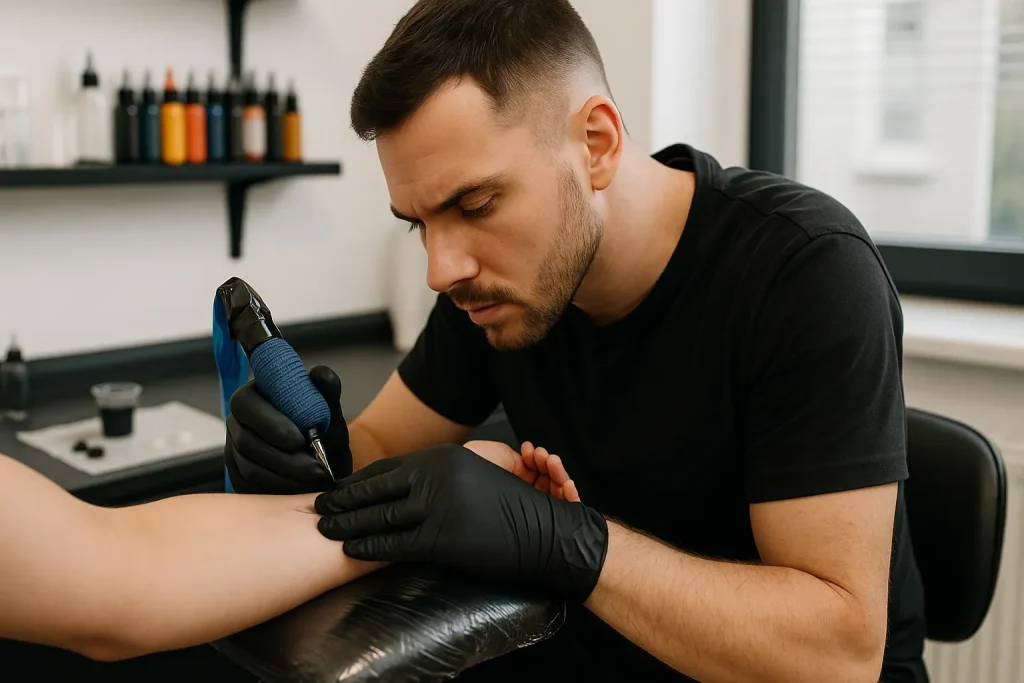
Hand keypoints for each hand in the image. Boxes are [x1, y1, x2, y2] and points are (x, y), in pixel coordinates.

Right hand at [225, 365, 352, 493]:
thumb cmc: (325, 433)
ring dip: (286, 475)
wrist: (327, 465)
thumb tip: (321, 374)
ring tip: (315, 477)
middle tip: (314, 466)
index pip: (245, 402)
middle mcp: (238, 422)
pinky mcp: (238, 476)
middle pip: (245, 440)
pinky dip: (280, 489)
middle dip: (283, 457)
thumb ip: (328, 390)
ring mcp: (234, 450)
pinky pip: (251, 487)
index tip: (299, 439)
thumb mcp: (331, 412)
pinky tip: (302, 488)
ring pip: (250, 466)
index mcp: (255, 395)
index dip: (269, 422)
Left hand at [314, 444, 607, 602]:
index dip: (357, 483)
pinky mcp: (442, 536)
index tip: (336, 491)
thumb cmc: (510, 508)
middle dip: (343, 502)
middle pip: (377, 490)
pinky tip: (350, 549)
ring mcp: (439, 505)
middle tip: (318, 510)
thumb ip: (437, 478)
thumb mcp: (472, 477)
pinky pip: (395, 542)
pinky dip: (368, 546)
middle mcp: (437, 475)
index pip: (387, 469)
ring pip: (380, 516)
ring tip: (326, 530)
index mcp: (443, 457)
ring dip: (347, 524)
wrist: (544, 532)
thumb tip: (401, 488)